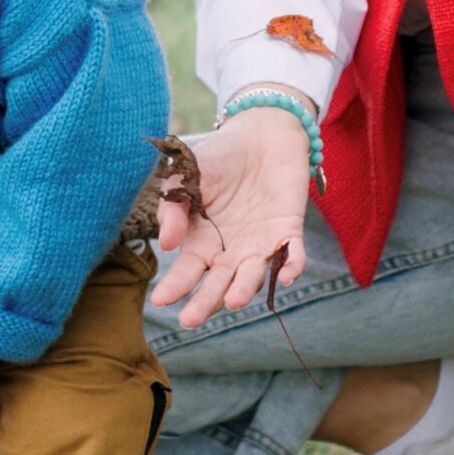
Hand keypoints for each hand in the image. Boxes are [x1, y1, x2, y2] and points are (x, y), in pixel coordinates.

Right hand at [150, 106, 310, 327]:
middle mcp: (230, 249)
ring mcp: (260, 243)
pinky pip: (292, 255)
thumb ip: (173, 205)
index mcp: (202, 239)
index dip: (175, 285)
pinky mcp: (288, 231)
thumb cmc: (219, 156)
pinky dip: (291, 266)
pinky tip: (284, 276)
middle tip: (190, 321)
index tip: (161, 300)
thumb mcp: (186, 176)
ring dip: (243, 289)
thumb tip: (166, 243)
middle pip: (216, 283)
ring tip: (232, 302)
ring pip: (252, 275)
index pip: (187, 269)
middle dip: (203, 302)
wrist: (260, 133)